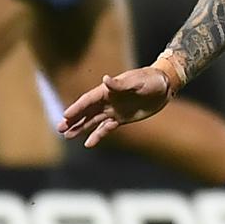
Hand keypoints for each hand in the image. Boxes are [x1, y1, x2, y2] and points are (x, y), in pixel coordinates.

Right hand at [57, 67, 171, 146]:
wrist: (164, 86)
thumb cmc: (151, 80)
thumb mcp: (138, 81)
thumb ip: (121, 84)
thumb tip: (105, 80)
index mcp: (109, 90)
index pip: (89, 100)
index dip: (77, 108)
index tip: (65, 116)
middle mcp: (108, 101)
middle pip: (86, 111)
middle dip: (73, 120)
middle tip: (59, 129)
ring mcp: (113, 110)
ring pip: (93, 121)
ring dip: (80, 128)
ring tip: (67, 136)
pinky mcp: (121, 119)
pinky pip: (106, 128)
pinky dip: (97, 135)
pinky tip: (88, 144)